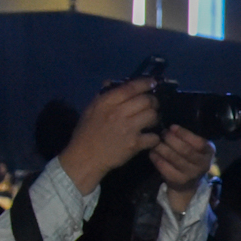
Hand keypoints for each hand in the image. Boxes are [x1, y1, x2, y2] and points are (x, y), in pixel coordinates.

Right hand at [60, 79, 161, 194]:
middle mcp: (118, 113)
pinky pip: (154, 136)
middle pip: (146, 101)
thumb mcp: (90, 110)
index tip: (153, 82)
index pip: (130, 88)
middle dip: (153, 102)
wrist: (85, 157)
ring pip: (153, 116)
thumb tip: (111, 82)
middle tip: (153, 105)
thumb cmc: (87, 133)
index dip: (145, 83)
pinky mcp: (135, 144)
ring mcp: (128, 128)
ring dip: (155, 117)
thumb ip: (102, 95)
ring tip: (151, 120)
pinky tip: (150, 138)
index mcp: (106, 102)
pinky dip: (155, 137)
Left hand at [149, 125, 214, 212]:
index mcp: (209, 152)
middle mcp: (203, 164)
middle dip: (171, 140)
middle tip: (162, 134)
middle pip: (185, 150)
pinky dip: (156, 158)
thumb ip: (188, 138)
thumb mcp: (196, 148)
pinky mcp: (178, 181)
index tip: (172, 127)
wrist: (189, 183)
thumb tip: (171, 128)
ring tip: (155, 142)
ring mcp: (191, 174)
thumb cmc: (191, 158)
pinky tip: (152, 152)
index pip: (199, 142)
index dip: (184, 134)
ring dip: (162, 148)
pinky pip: (164, 167)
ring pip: (174, 158)